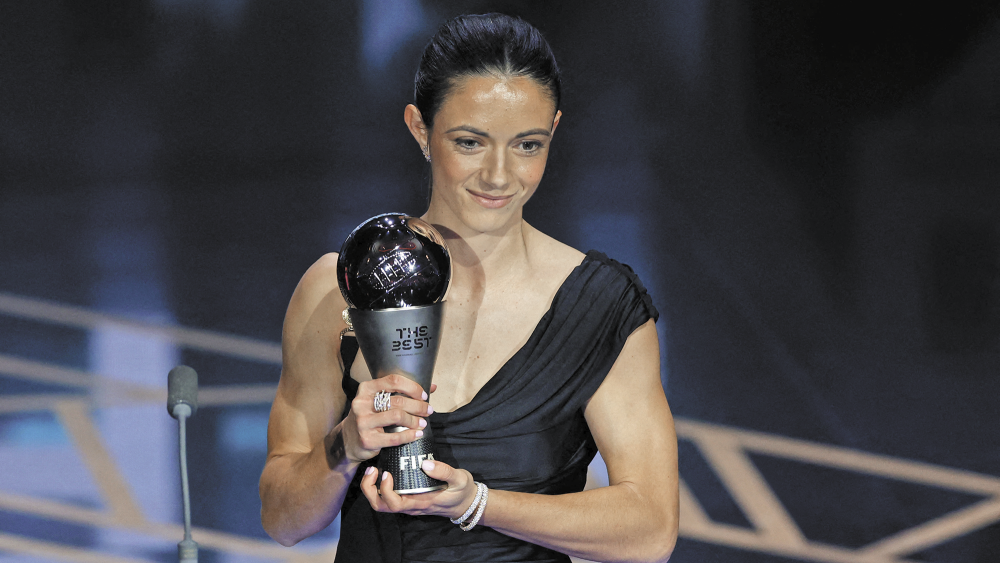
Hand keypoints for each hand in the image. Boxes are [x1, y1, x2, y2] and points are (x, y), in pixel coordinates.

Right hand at [339, 375, 434, 464]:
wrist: (348, 441)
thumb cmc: (369, 417)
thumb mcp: (378, 401)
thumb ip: (402, 393)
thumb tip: (432, 386)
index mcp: (366, 389)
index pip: (393, 381)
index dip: (412, 387)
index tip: (423, 395)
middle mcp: (362, 403)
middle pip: (398, 401)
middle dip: (418, 406)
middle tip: (428, 410)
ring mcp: (363, 422)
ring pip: (397, 417)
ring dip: (415, 420)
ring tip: (423, 423)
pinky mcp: (367, 439)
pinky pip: (394, 437)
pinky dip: (409, 435)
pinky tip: (417, 434)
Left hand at [360, 458, 479, 520]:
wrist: (467, 504)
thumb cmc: (462, 492)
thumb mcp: (460, 479)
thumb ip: (445, 471)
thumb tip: (425, 464)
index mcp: (420, 503)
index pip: (394, 504)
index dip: (385, 490)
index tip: (387, 473)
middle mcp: (411, 506)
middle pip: (381, 506)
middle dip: (369, 490)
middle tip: (372, 470)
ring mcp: (409, 504)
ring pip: (382, 503)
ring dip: (373, 488)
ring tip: (375, 470)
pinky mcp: (409, 499)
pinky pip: (389, 497)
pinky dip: (380, 486)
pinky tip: (385, 470)